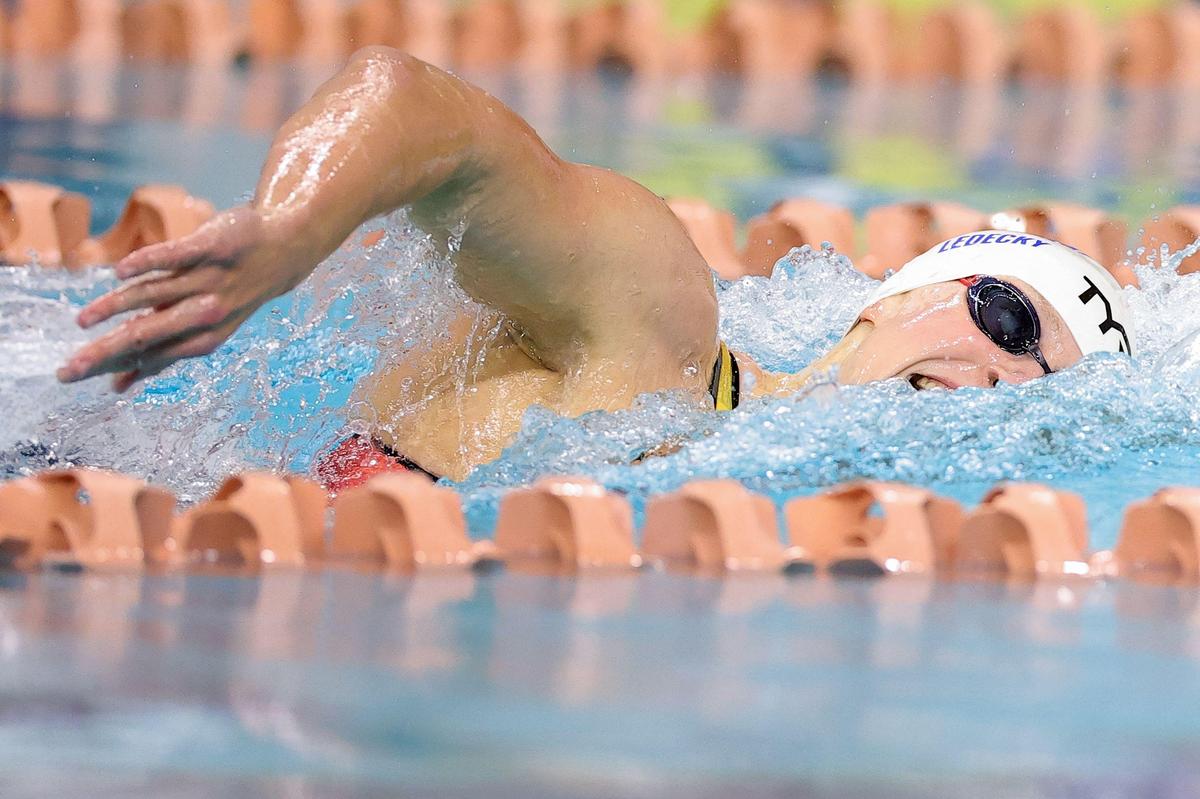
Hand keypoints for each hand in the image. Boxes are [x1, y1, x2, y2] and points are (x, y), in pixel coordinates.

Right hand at [57, 206, 313, 391]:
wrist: (283, 251)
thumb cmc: (228, 294)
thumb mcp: (200, 329)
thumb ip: (160, 353)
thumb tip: (117, 387)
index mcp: (202, 338)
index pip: (148, 355)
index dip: (109, 366)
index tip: (69, 376)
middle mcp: (206, 313)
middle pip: (148, 335)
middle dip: (106, 353)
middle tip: (68, 369)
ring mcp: (210, 280)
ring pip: (154, 294)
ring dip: (115, 307)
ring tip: (83, 320)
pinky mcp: (212, 247)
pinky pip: (176, 255)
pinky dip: (147, 262)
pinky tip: (120, 272)